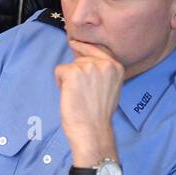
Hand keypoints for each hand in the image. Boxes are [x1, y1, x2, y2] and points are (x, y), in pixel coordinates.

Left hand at [55, 39, 123, 161]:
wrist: (93, 130)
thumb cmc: (99, 114)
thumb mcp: (110, 87)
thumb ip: (101, 72)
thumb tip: (84, 59)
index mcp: (116, 67)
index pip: (98, 49)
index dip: (84, 48)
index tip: (74, 43)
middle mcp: (104, 64)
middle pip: (81, 57)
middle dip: (76, 72)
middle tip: (82, 94)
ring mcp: (88, 67)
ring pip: (69, 65)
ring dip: (68, 80)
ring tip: (78, 96)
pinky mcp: (73, 72)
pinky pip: (59, 71)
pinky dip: (60, 83)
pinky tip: (70, 96)